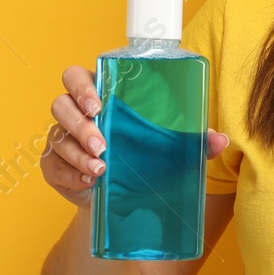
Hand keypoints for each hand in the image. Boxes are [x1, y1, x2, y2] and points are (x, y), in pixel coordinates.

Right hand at [41, 65, 229, 207]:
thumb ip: (194, 140)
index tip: (98, 104)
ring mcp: (62, 139)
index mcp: (99, 96)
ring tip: (100, 170)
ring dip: (77, 153)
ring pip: (57, 137)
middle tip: (102, 144)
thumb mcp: (170, 147)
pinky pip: (52, 166)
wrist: (127, 197)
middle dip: (80, 124)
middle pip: (60, 104)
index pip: (76, 77)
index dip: (81, 86)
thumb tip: (221, 140)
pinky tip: (89, 182)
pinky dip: (70, 174)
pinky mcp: (55, 166)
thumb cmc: (146, 157)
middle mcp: (76, 114)